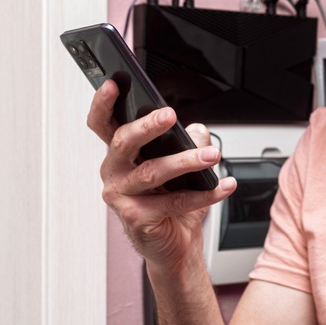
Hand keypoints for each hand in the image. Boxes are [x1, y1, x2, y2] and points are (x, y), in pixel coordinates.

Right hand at [87, 79, 236, 267]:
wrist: (177, 243)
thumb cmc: (173, 199)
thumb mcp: (184, 162)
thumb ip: (188, 140)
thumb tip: (197, 129)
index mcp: (121, 153)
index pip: (103, 123)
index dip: (103, 103)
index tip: (114, 83)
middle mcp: (115, 172)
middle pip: (123, 142)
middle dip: (147, 126)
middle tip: (169, 115)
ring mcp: (121, 197)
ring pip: (151, 172)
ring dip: (186, 161)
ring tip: (211, 155)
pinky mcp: (136, 219)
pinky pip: (172, 202)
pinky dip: (203, 194)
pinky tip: (223, 186)